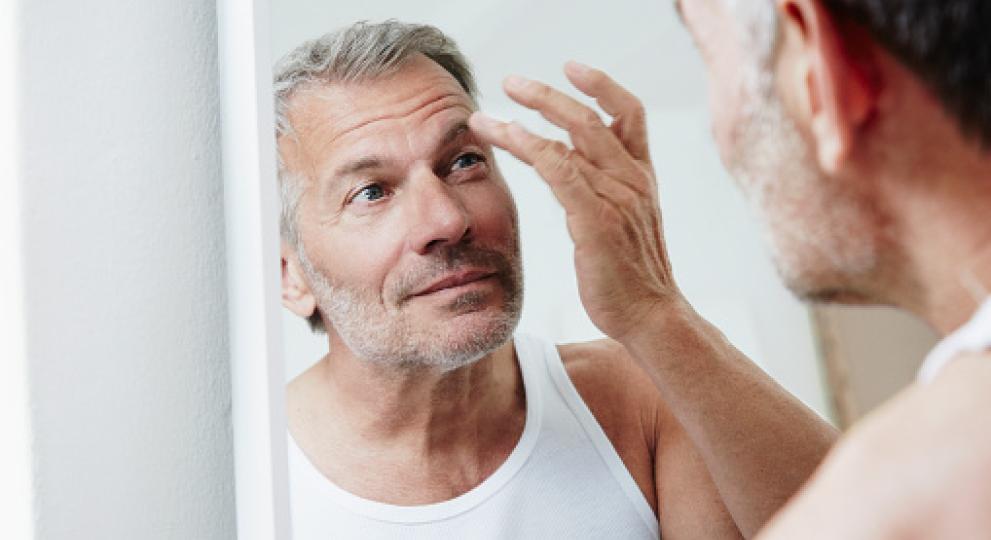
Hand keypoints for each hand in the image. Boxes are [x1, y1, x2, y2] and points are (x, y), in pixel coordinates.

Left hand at [469, 62, 683, 341]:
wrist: (649, 316)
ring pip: (568, 139)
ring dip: (522, 120)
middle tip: (510, 82)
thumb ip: (602, 192)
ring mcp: (617, 197)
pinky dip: (529, 147)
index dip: (602, 85)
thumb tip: (570, 171)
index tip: (572, 67)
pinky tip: (504, 139)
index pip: (629, 113)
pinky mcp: (596, 219)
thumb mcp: (623, 224)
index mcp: (641, 177)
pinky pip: (559, 170)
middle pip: (590, 118)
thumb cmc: (630, 277)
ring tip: (484, 117)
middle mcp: (632, 179)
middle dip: (547, 95)